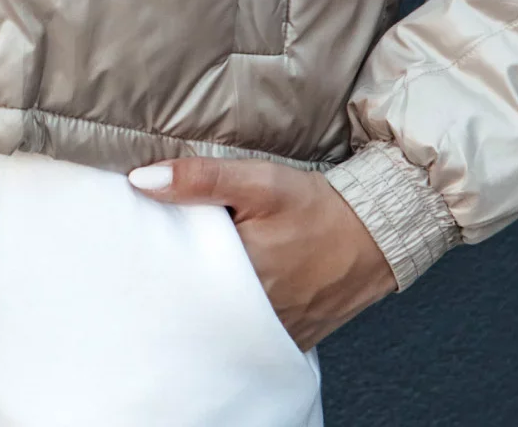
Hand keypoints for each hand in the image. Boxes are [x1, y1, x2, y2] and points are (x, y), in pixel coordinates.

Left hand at [129, 158, 397, 349]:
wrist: (375, 232)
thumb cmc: (316, 206)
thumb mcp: (258, 181)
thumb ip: (200, 179)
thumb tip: (141, 181)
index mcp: (240, 278)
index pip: (180, 278)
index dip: (163, 262)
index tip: (150, 246)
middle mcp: (255, 316)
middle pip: (201, 305)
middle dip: (185, 286)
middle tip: (173, 262)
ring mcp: (275, 333)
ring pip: (225, 324)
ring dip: (212, 304)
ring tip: (202, 277)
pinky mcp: (292, 339)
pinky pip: (254, 337)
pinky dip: (241, 319)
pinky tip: (235, 297)